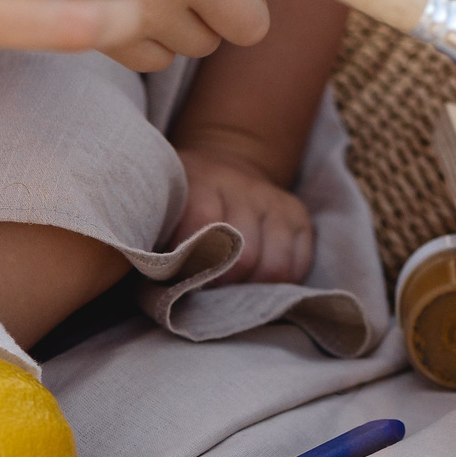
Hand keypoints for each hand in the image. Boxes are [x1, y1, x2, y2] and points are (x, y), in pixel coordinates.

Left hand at [172, 140, 315, 284]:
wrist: (224, 164)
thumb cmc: (181, 201)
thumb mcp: (160, 207)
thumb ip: (156, 238)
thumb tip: (160, 282)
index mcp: (205, 180)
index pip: (205, 227)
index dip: (193, 265)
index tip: (179, 282)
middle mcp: (246, 188)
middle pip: (245, 256)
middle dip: (223, 285)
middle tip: (206, 291)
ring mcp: (277, 202)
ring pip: (276, 267)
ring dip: (252, 290)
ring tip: (231, 290)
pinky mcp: (299, 215)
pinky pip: (298, 266)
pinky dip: (278, 285)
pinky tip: (255, 280)